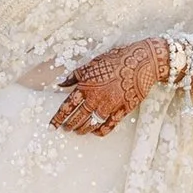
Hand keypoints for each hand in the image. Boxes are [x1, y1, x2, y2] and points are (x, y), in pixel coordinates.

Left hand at [51, 38, 168, 138]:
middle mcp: (96, 98)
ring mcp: (109, 106)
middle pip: (78, 118)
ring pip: (92, 124)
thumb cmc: (115, 60)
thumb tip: (61, 83)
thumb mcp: (91, 64)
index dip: (58, 118)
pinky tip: (95, 132)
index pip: (67, 106)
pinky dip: (100, 131)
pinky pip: (109, 126)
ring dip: (83, 129)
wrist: (140, 62)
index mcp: (86, 86)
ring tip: (78, 131)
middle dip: (69, 125)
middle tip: (65, 128)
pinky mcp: (122, 111)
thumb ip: (75, 76)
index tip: (51, 126)